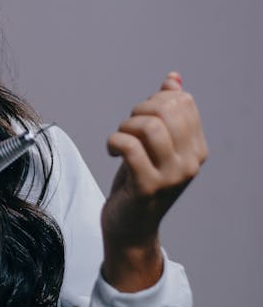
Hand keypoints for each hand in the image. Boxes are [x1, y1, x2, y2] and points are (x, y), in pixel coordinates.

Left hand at [101, 72, 207, 290]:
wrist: (130, 227)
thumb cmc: (140, 181)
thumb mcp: (156, 145)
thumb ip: (167, 112)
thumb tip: (173, 79)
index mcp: (197, 148)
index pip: (182, 102)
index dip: (155, 101)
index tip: (141, 118)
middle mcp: (190, 162)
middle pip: (166, 110)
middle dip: (138, 111)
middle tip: (127, 129)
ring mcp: (171, 176)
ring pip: (148, 126)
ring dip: (125, 127)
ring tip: (120, 140)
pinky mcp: (147, 187)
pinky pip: (129, 147)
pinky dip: (114, 141)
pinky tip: (111, 150)